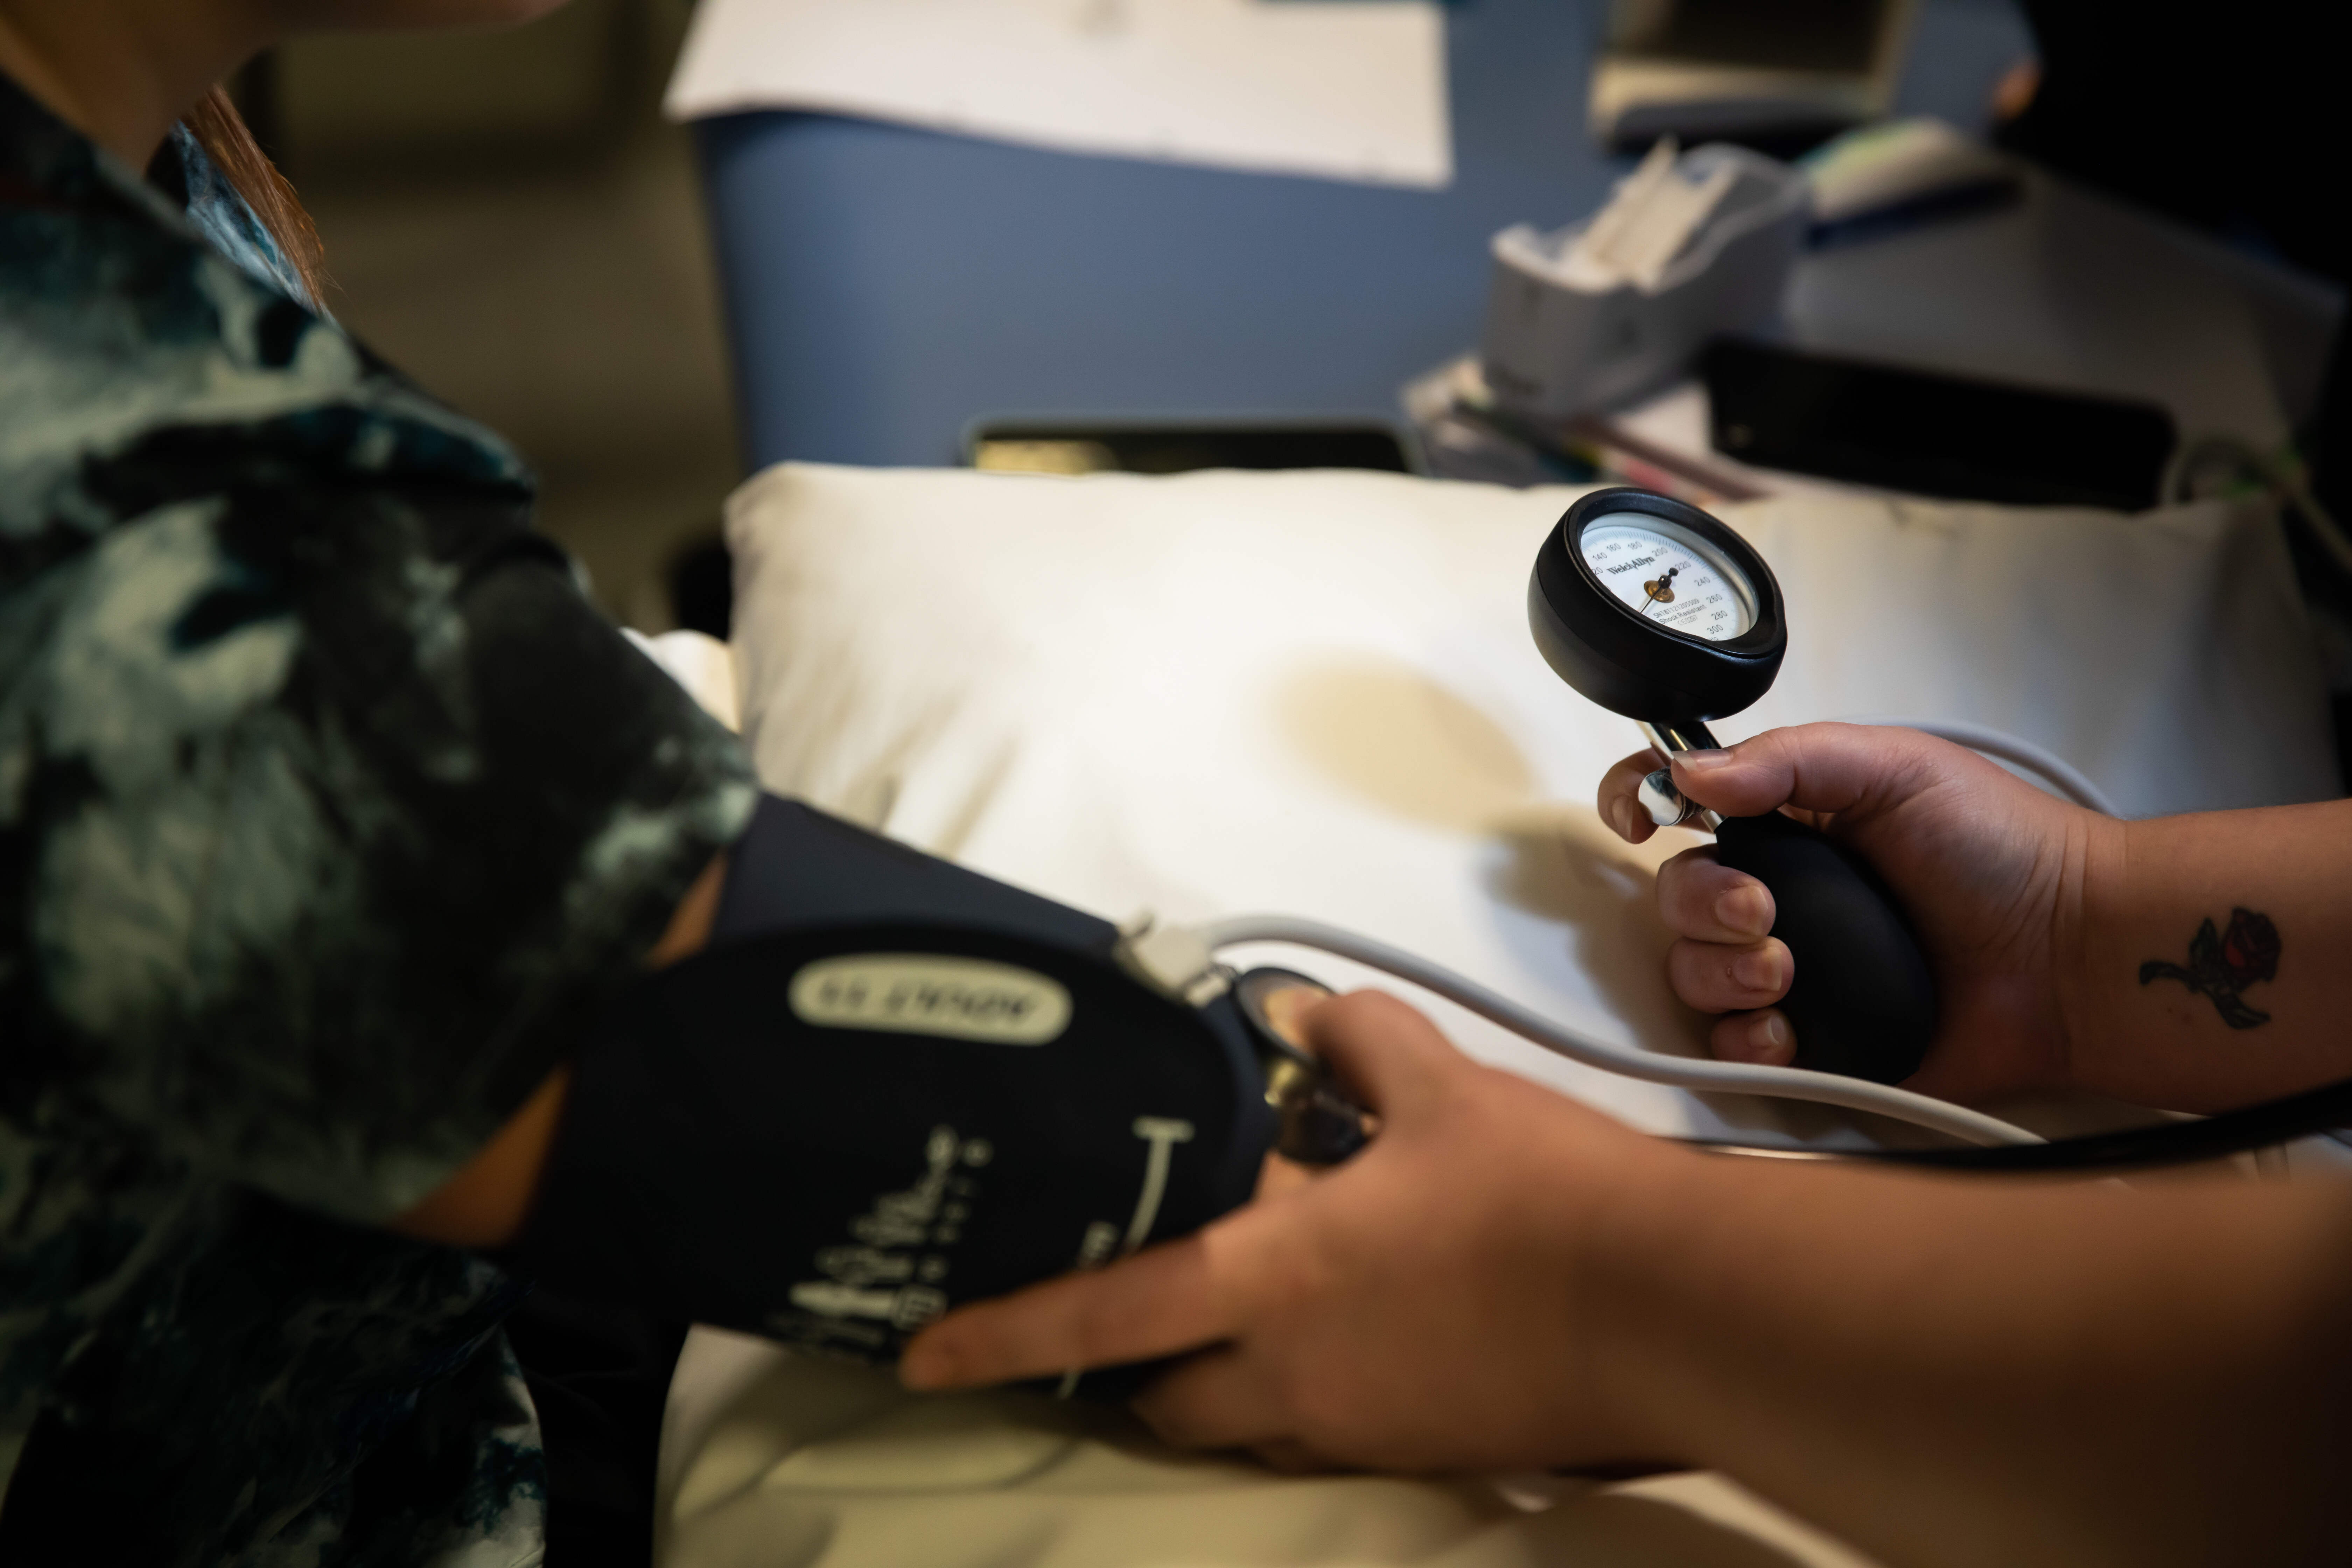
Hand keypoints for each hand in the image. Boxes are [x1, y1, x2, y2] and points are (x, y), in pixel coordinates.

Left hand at [899, 991, 1686, 1472]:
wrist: (1669, 1304)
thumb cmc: (1539, 1191)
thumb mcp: (1438, 1085)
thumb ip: (1351, 1038)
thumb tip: (1292, 1008)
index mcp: (1271, 1282)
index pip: (1100, 1317)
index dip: (1000, 1335)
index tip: (918, 1352)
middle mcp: (1291, 1376)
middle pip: (1160, 1398)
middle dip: (1131, 1364)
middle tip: (1131, 1302)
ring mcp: (1355, 1427)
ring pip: (1238, 1423)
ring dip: (1219, 1377)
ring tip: (1244, 1304)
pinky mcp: (1421, 1451)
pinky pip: (1321, 1431)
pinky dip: (1303, 1388)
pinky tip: (1350, 1324)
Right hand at [1598, 723, 2113, 1102]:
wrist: (2069, 958)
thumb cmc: (2004, 851)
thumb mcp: (1899, 767)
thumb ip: (1789, 758)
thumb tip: (1689, 772)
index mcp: (1791, 821)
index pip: (1682, 801)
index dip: (1638, 801)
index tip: (1641, 819)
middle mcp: (1781, 894)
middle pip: (1674, 897)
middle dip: (1703, 904)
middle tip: (1768, 912)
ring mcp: (1792, 971)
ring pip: (1693, 974)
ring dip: (1723, 972)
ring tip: (1789, 973)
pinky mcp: (1812, 1041)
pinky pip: (1732, 1047)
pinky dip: (1746, 1039)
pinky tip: (1790, 1028)